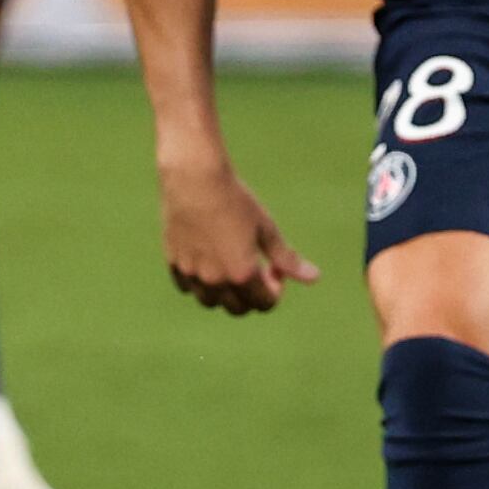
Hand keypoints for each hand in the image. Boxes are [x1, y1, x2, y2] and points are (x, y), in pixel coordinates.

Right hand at [161, 158, 317, 312]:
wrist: (194, 179)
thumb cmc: (235, 201)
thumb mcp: (266, 228)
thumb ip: (286, 259)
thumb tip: (314, 278)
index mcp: (242, 274)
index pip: (264, 304)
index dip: (275, 290)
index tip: (273, 268)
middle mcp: (215, 280)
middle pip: (237, 309)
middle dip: (251, 296)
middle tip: (255, 271)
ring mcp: (192, 273)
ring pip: (210, 302)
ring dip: (224, 293)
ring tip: (230, 267)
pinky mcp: (174, 263)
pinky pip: (188, 286)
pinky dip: (200, 282)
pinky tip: (208, 259)